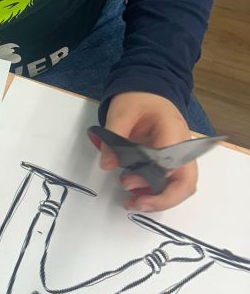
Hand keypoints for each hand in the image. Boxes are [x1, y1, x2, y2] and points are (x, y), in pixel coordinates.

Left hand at [94, 92, 196, 211]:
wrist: (149, 90)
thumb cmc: (138, 99)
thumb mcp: (120, 113)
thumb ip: (113, 137)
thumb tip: (107, 165)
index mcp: (173, 131)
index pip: (170, 163)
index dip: (152, 178)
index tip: (127, 182)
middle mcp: (184, 147)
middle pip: (186, 183)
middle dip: (162, 199)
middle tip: (134, 203)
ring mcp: (181, 156)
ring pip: (181, 187)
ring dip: (159, 199)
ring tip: (131, 202)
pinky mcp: (173, 161)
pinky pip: (173, 182)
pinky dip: (157, 193)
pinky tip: (137, 195)